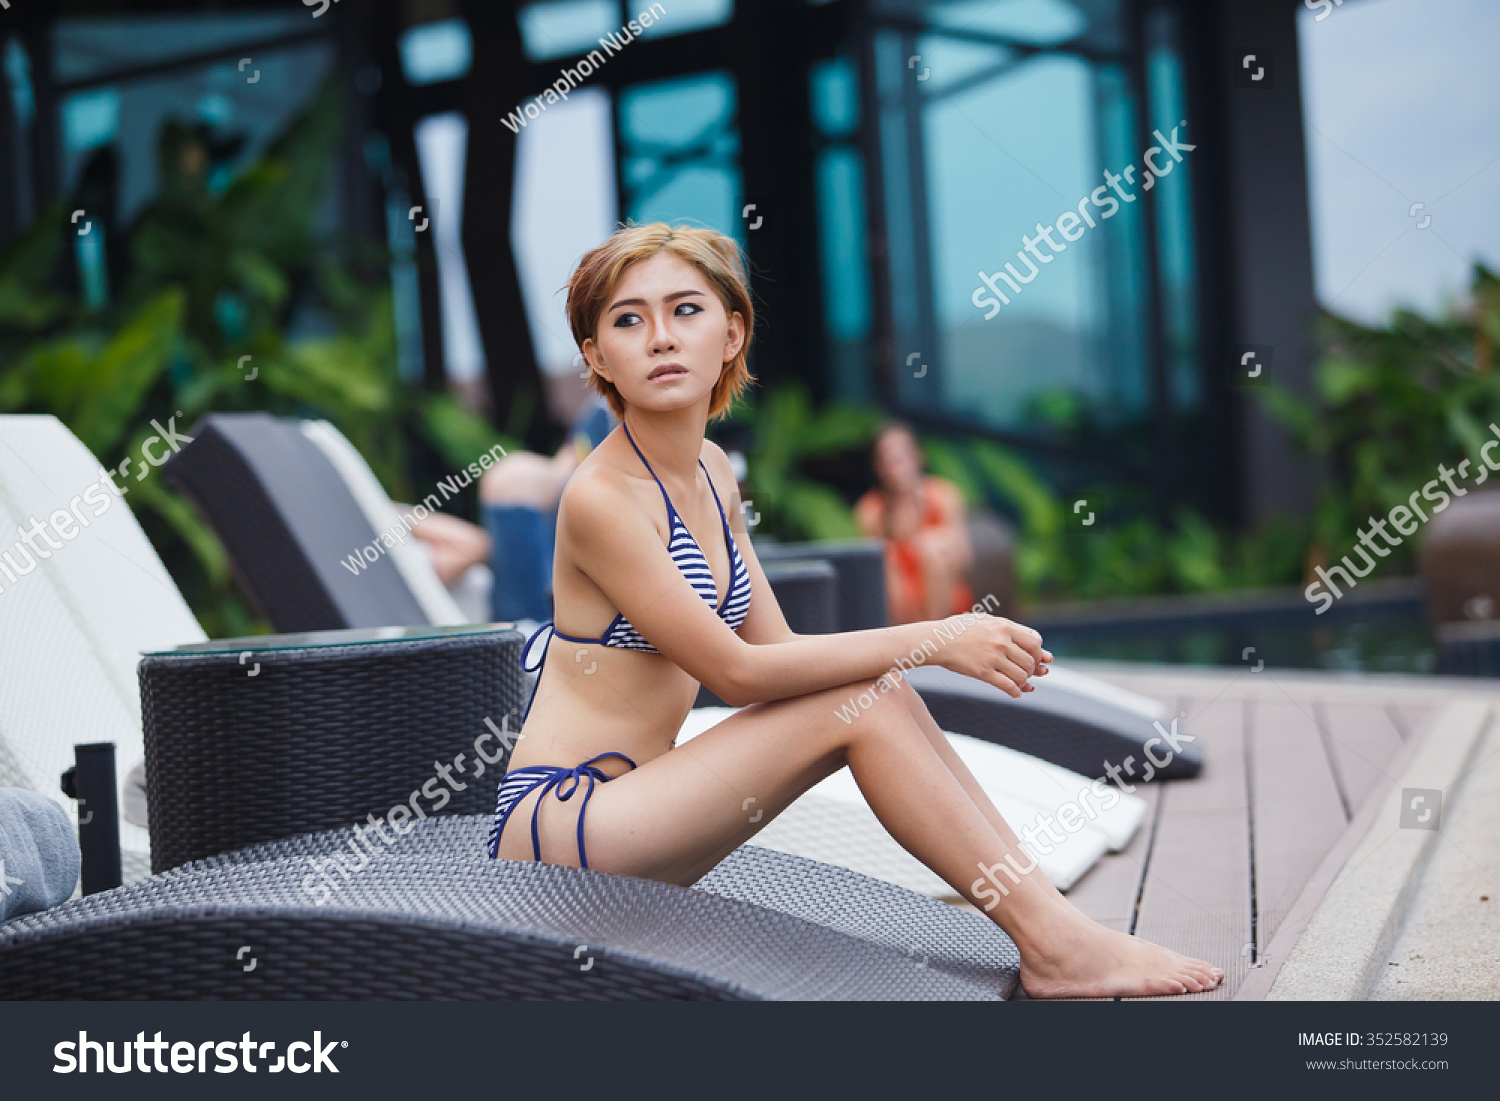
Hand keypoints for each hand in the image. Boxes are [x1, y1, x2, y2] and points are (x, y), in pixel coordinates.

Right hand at [935, 613, 1051, 698]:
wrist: (938, 641)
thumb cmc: (962, 629)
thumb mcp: (986, 620)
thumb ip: (1010, 628)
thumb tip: (1038, 643)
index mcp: (1004, 627)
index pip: (1035, 642)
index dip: (1039, 652)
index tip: (1036, 658)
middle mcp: (1001, 642)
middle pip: (1030, 660)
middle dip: (1033, 669)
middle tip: (1028, 672)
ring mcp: (993, 658)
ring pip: (1022, 675)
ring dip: (1024, 681)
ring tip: (1020, 682)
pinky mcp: (983, 673)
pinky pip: (1008, 686)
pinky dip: (1016, 692)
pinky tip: (1016, 693)